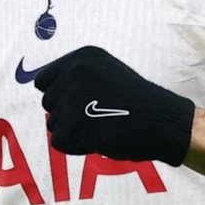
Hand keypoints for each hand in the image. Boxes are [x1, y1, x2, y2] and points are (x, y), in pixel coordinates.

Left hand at [34, 46, 195, 166]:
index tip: (81, 104)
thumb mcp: (105, 73)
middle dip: (68, 115)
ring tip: (103, 125)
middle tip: (98, 116)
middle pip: (48, 104)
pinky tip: (100, 138)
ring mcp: (72, 98)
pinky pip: (60, 143)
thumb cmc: (136, 101)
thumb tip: (42, 88)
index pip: (43, 81)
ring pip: (54, 124)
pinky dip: (77, 147)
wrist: (161, 121)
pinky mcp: (73, 126)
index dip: (59, 96)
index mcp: (81, 57)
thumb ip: (76, 77)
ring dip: (75, 131)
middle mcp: (73, 72)